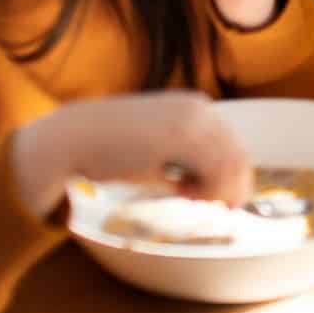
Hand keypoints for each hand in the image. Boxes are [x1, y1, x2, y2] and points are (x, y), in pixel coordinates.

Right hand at [10, 91, 251, 216]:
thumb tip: (213, 184)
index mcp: (196, 106)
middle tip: (215, 205)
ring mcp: (191, 120)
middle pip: (239, 154)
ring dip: (217, 189)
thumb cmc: (112, 148)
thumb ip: (186, 159)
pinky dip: (206, 189)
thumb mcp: (158, 149)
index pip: (234, 144)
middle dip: (232, 186)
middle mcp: (199, 108)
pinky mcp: (179, 136)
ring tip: (188, 196)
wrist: (74, 137)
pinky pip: (215, 169)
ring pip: (230, 163)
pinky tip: (181, 192)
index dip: (234, 175)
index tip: (221, 198)